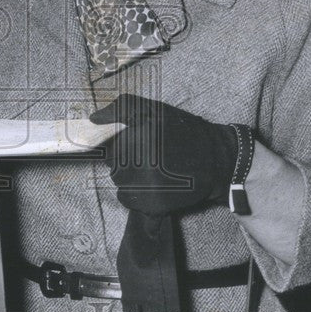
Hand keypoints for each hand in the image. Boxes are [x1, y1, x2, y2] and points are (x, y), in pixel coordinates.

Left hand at [89, 93, 241, 213]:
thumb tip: (93, 119)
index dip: (123, 145)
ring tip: (156, 171)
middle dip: (127, 162)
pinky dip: (136, 194)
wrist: (217, 160)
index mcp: (138, 134)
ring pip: (119, 182)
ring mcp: (146, 184)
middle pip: (113, 165)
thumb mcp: (155, 109)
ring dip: (131, 178)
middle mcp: (140, 160)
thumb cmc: (184, 131)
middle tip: (153, 158)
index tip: (139, 146)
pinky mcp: (153, 203)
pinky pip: (127, 199)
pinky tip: (156, 185)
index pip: (108, 145)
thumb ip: (122, 108)